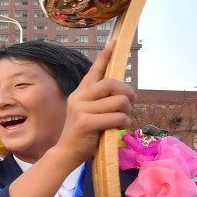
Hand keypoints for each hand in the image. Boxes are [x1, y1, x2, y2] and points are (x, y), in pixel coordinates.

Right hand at [56, 42, 135, 166]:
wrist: (66, 153)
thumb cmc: (83, 135)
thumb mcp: (89, 114)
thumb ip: (101, 103)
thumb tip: (125, 96)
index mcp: (79, 94)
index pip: (94, 72)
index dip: (105, 57)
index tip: (114, 43)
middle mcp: (79, 98)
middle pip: (112, 83)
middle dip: (127, 93)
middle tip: (130, 103)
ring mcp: (81, 109)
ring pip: (119, 101)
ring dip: (127, 112)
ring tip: (121, 120)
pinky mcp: (87, 122)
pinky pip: (117, 117)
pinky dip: (123, 123)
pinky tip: (118, 129)